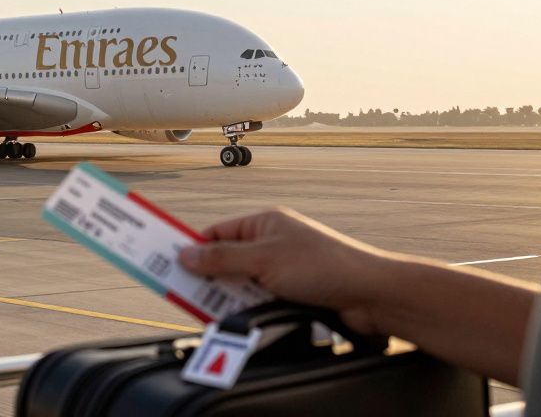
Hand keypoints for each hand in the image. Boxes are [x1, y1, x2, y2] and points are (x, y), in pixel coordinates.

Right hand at [177, 206, 390, 332]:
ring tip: (213, 308)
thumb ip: (222, 258)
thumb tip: (185, 254)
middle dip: (208, 275)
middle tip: (183, 291)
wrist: (371, 295)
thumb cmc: (322, 266)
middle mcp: (271, 243)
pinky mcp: (291, 293)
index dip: (194, 247)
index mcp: (264, 223)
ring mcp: (281, 269)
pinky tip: (240, 317)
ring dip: (228, 296)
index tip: (169, 262)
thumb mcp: (264, 259)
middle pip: (226, 260)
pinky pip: (257, 300)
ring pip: (240, 283)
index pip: (218, 233)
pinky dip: (247, 308)